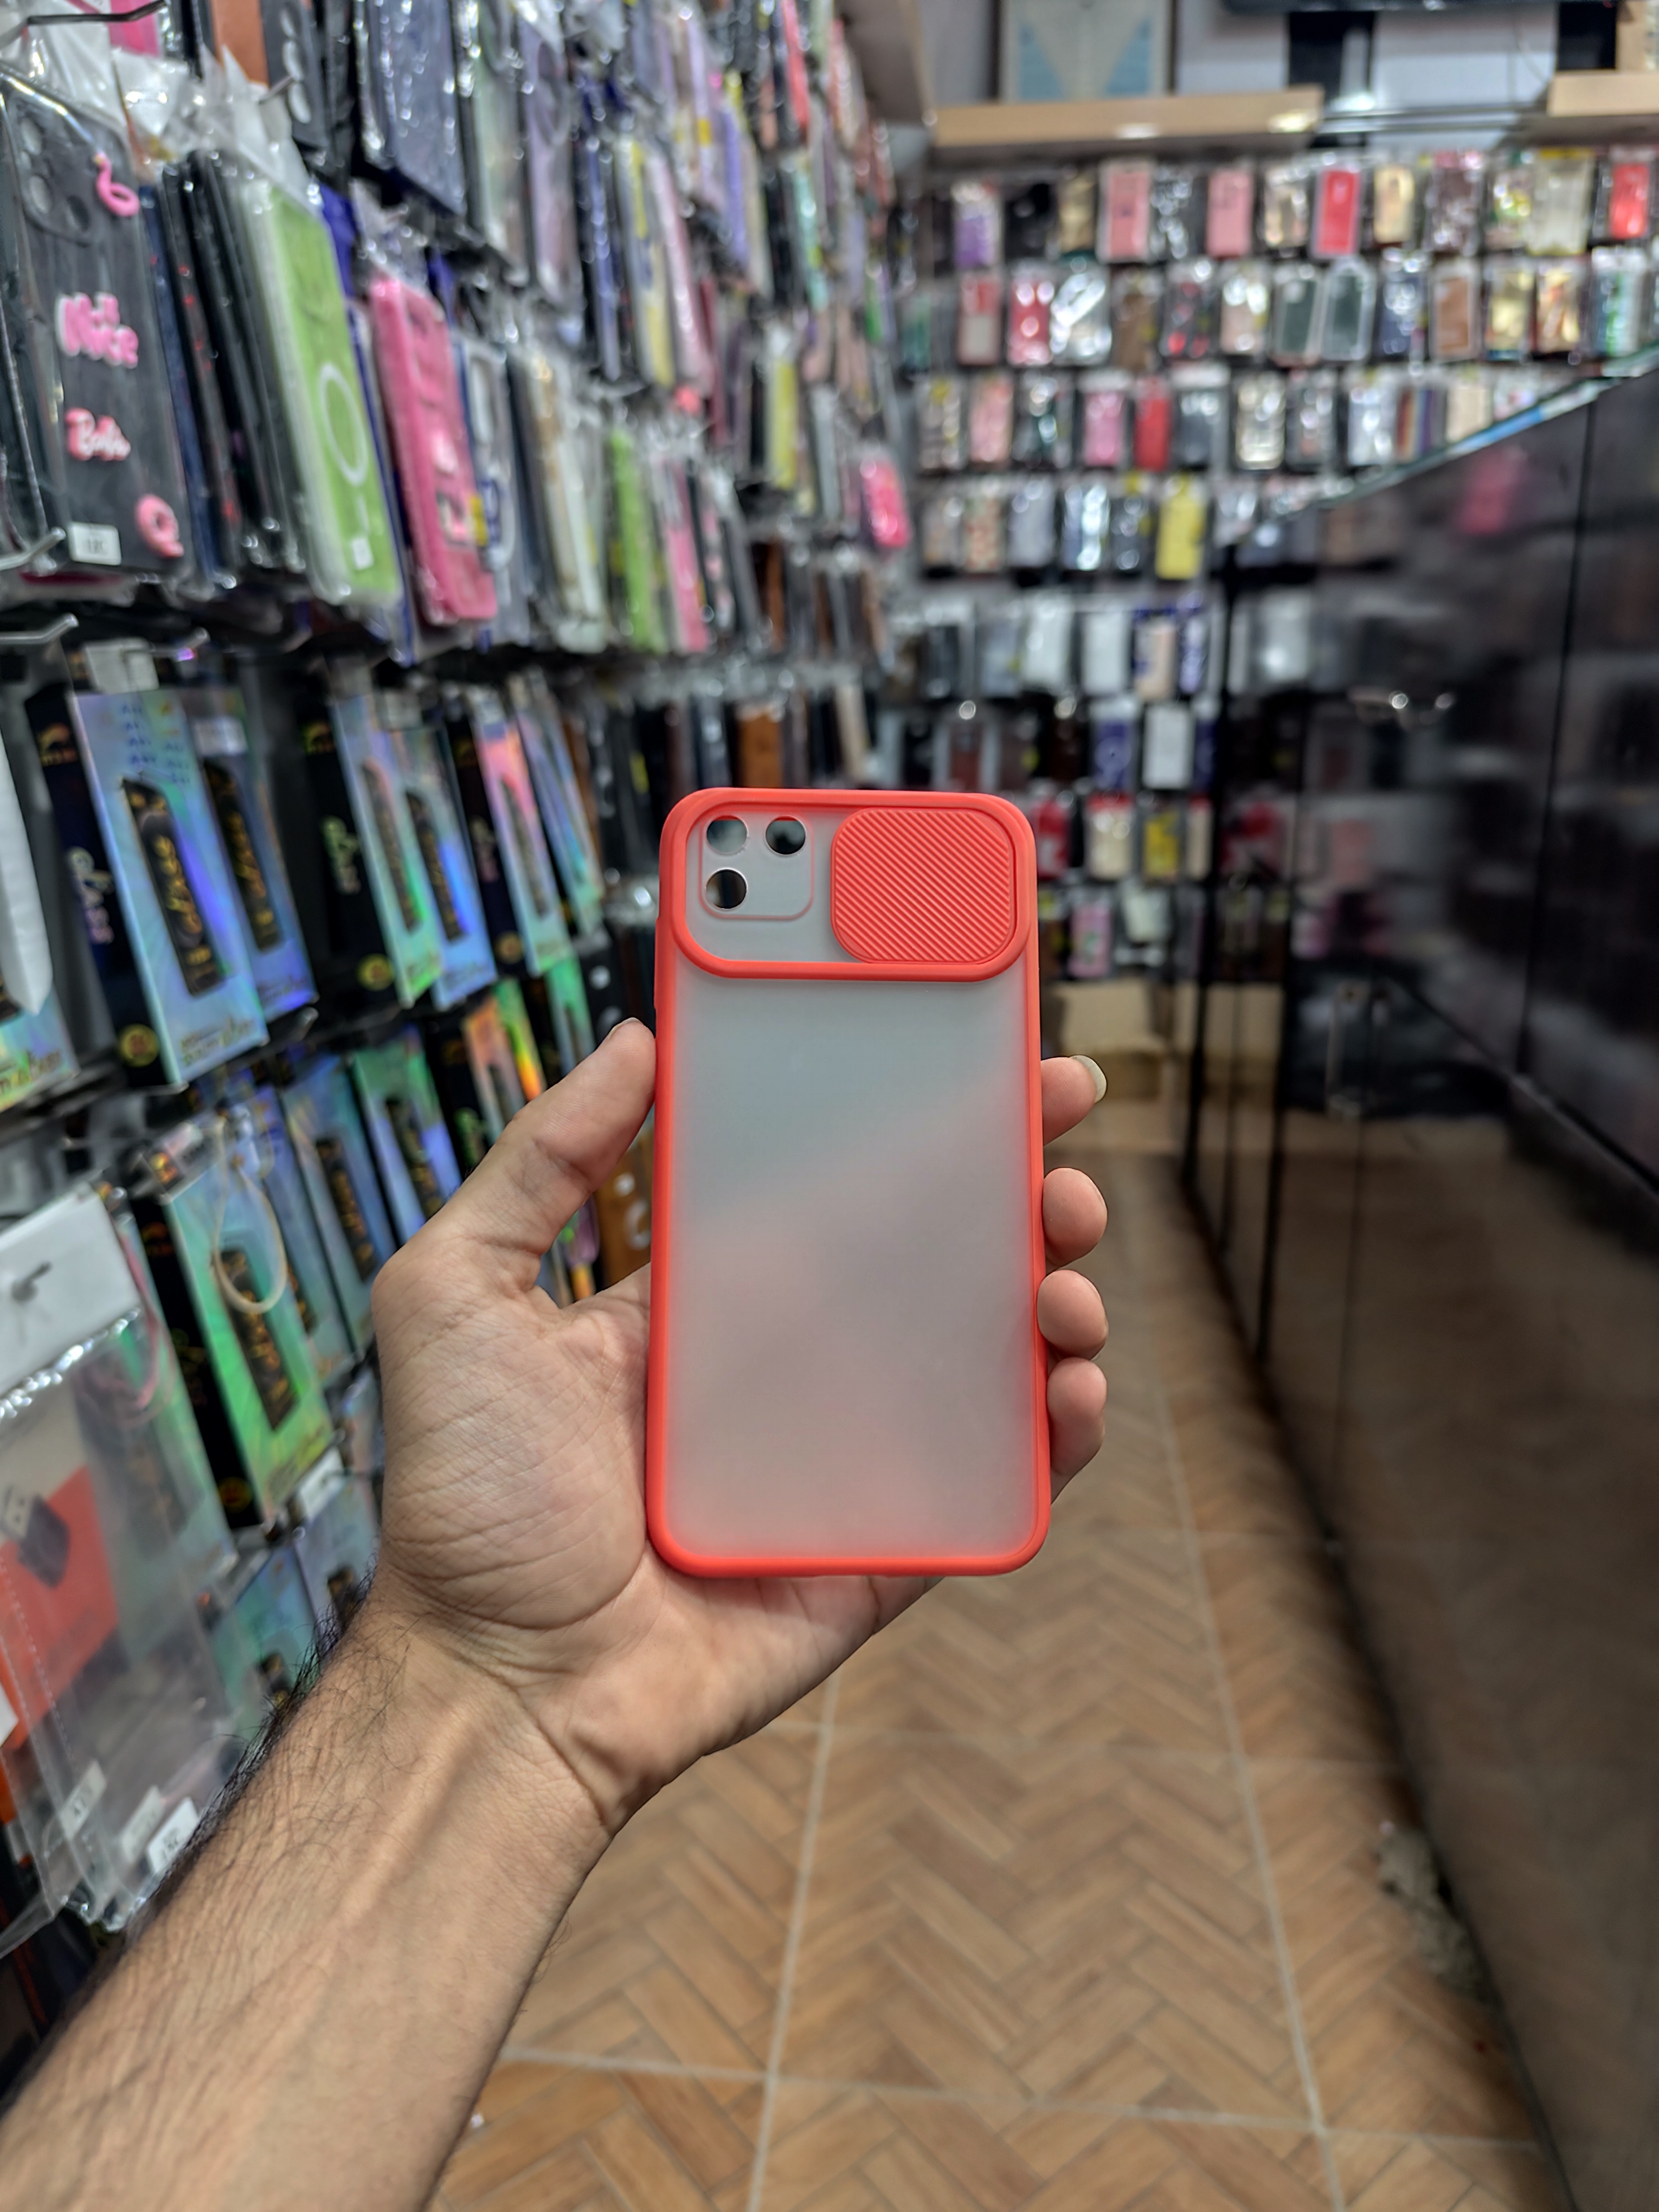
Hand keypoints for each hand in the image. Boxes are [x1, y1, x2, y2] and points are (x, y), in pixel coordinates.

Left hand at [368, 1021, 1108, 1848]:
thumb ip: (536, 1165)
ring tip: (1065, 1266)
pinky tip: (1075, 1386)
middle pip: (933, 1256)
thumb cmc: (467, 1498)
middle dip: (1014, 1189)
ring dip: (1052, 1295)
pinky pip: (994, 1483)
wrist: (501, 1684)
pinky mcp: (887, 1547)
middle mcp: (789, 1365)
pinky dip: (1057, 1434)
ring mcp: (848, 1456)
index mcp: (709, 1299)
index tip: (985, 1054)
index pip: (834, 1185)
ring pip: (983, 1358)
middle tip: (1059, 1145)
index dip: (913, 1118)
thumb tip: (639, 1040)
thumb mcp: (454, 1294)